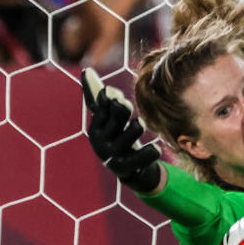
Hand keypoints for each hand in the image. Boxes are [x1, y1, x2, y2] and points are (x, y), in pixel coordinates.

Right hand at [81, 68, 161, 193]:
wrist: (134, 173)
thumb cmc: (122, 140)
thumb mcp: (111, 120)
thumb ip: (102, 100)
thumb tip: (86, 71)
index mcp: (96, 129)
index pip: (102, 106)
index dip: (112, 97)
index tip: (118, 95)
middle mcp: (101, 143)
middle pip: (118, 114)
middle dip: (124, 108)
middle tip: (127, 105)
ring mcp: (112, 157)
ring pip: (133, 130)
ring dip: (138, 125)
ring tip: (141, 125)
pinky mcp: (125, 169)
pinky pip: (143, 155)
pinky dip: (151, 151)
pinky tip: (157, 148)